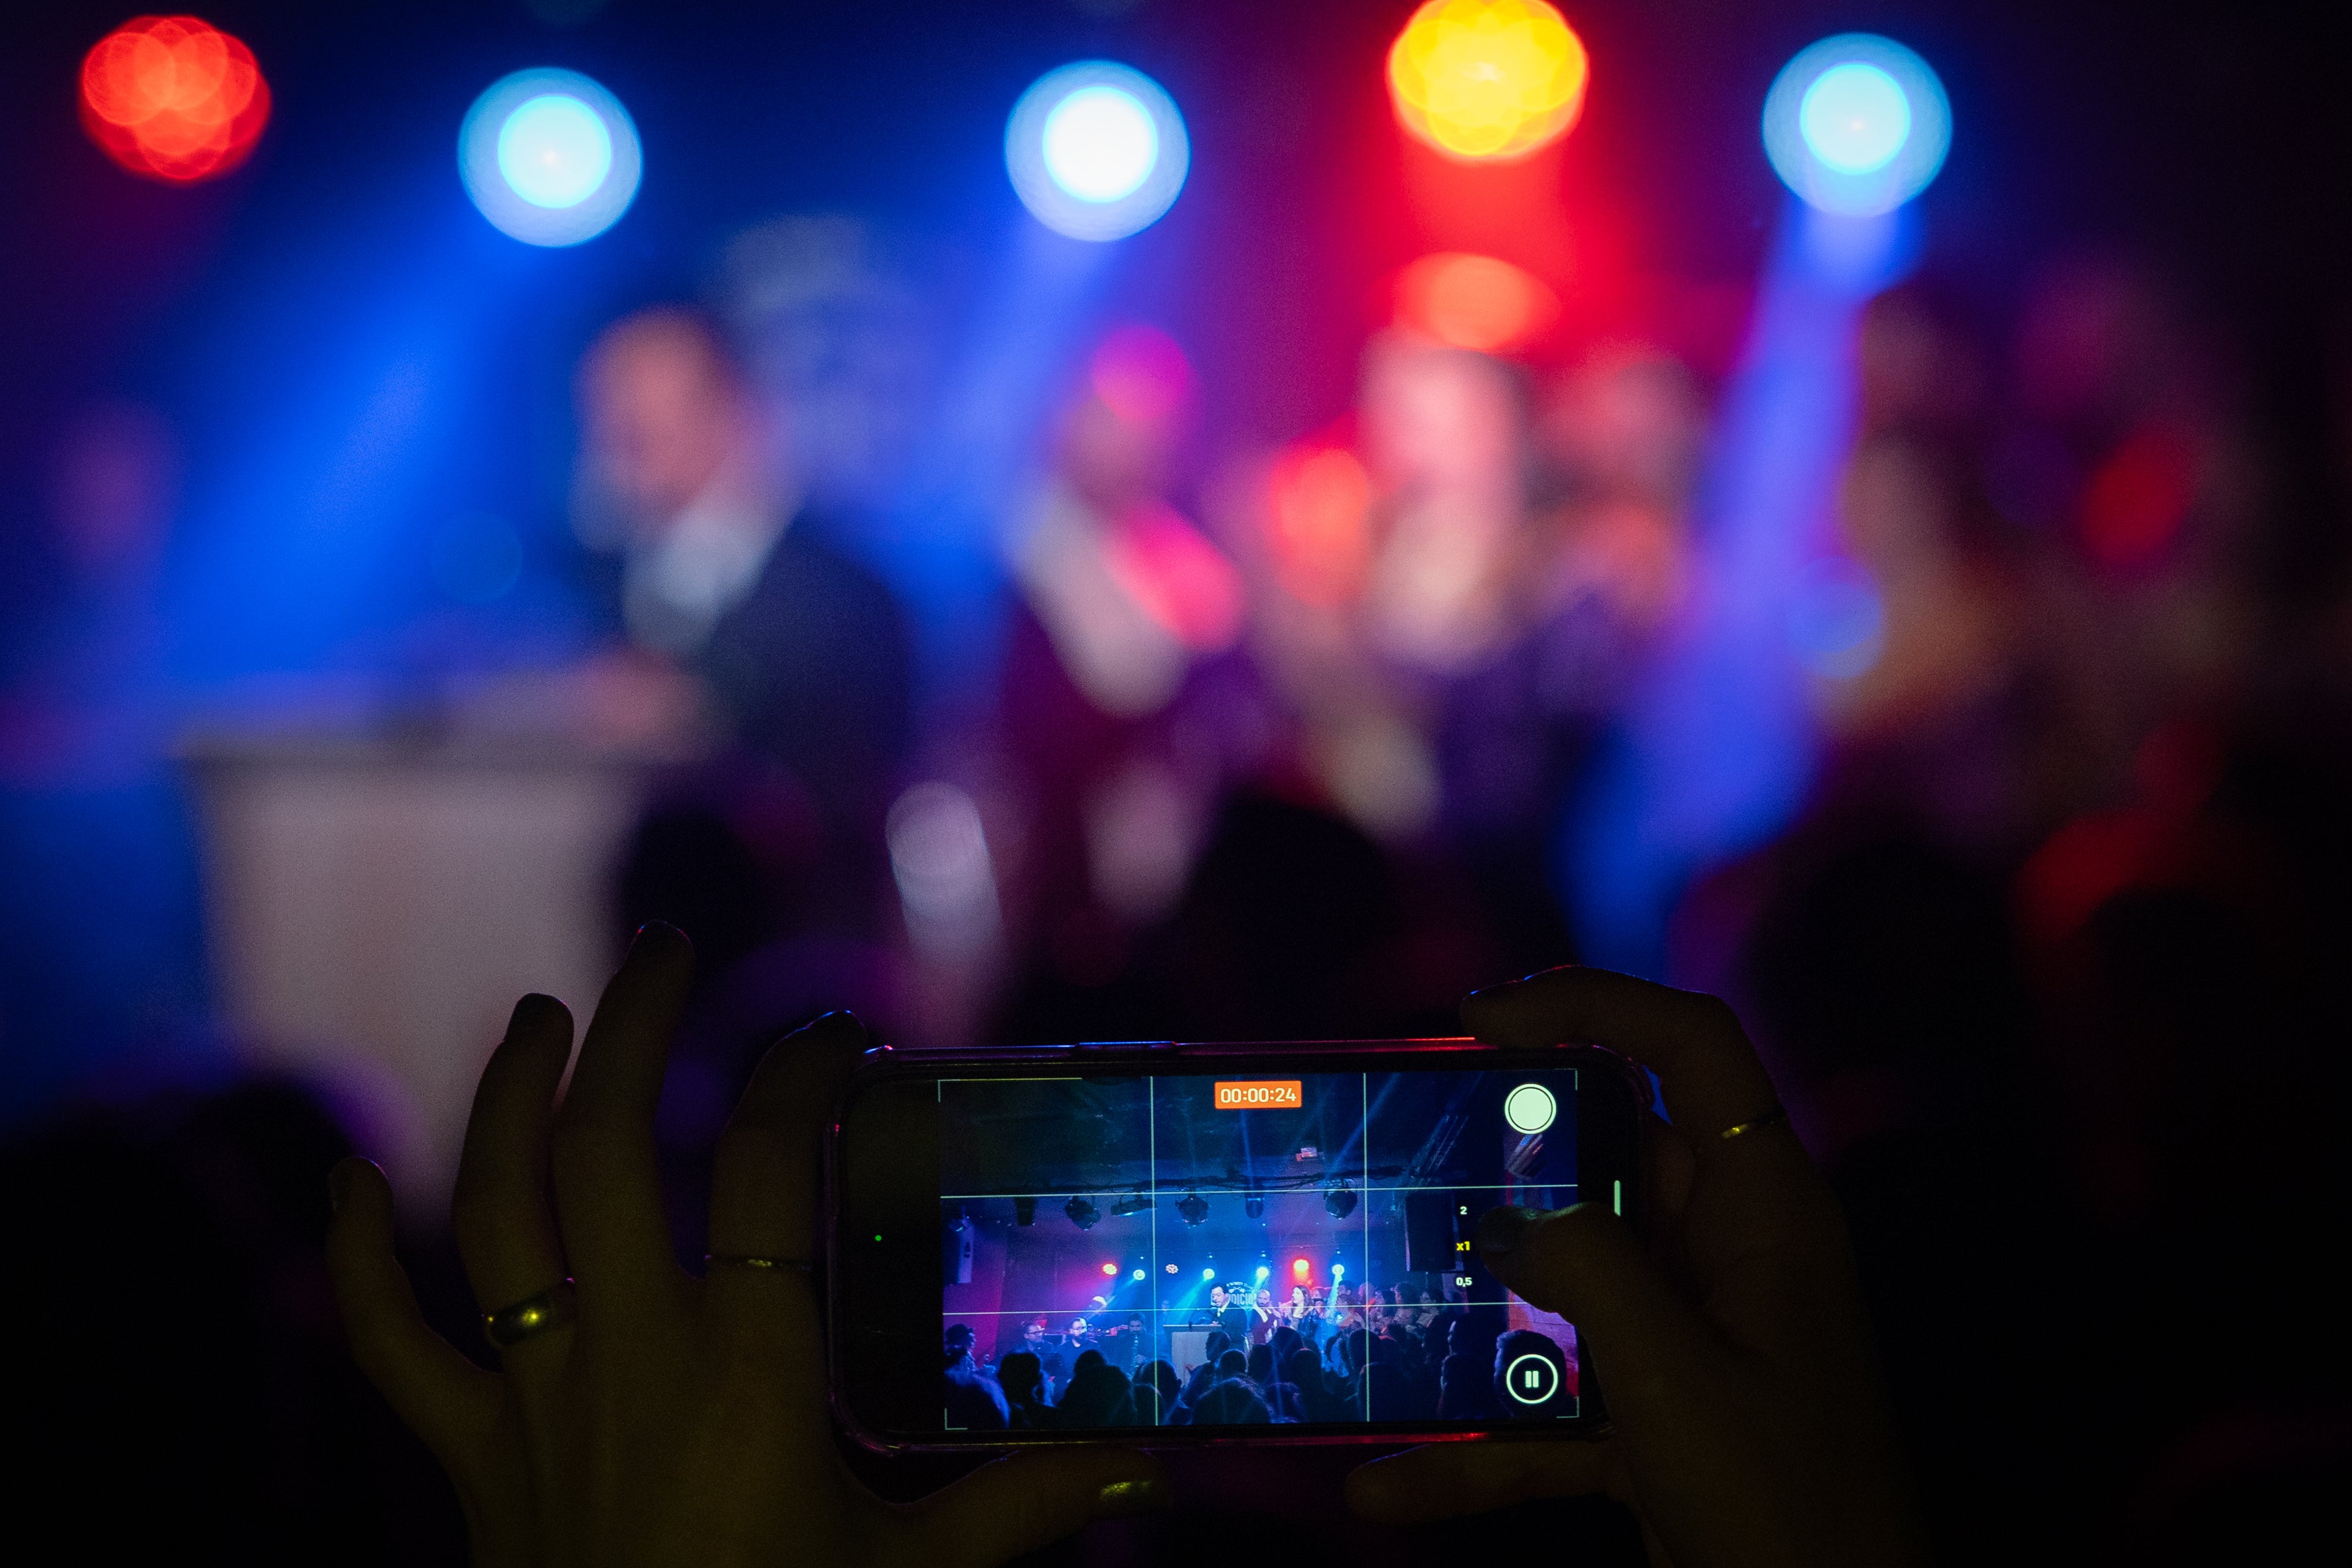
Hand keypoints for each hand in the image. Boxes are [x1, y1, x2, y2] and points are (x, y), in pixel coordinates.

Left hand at [326, 924, 1164, 1567]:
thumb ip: (1023, 1505)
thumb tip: (1145, 1460)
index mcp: (749, 1369)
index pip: (774, 1162)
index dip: (803, 1071)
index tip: (837, 1031)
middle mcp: (631, 1355)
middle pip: (609, 1146)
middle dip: (634, 1028)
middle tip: (663, 950)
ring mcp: (537, 1400)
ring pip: (495, 1212)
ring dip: (508, 1097)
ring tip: (540, 1014)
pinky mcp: (472, 1459)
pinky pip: (392, 1345)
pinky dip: (358, 1259)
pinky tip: (343, 1183)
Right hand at [1345, 967, 1924, 1567]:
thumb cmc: (1788, 1509)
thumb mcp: (1676, 1380)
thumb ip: (1590, 1276)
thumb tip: (1514, 1228)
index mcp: (1766, 1212)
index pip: (1692, 1047)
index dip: (1593, 1002)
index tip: (1481, 1017)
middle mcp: (1731, 1255)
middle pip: (1607, 1158)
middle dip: (1506, 1161)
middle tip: (1404, 1155)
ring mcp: (1694, 1336)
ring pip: (1567, 1283)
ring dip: (1479, 1311)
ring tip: (1380, 1304)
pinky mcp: (1659, 1416)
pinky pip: (1553, 1400)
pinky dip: (1482, 1439)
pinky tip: (1393, 1478)